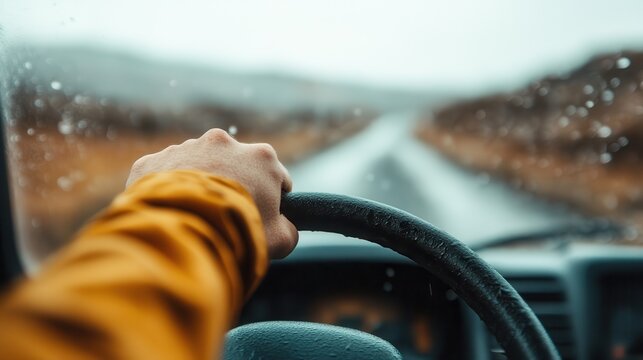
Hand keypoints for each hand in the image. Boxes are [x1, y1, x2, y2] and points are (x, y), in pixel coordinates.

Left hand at [126, 129, 297, 258]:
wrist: (183, 232)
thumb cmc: (238, 232)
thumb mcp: (279, 239)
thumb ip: (289, 230)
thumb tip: (287, 229)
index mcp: (261, 157)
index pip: (275, 176)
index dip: (272, 200)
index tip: (262, 217)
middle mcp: (223, 143)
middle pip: (233, 168)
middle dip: (231, 189)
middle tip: (224, 220)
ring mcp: (185, 148)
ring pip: (195, 168)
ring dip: (197, 188)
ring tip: (192, 219)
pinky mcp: (152, 161)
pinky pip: (161, 176)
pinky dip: (164, 193)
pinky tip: (167, 216)